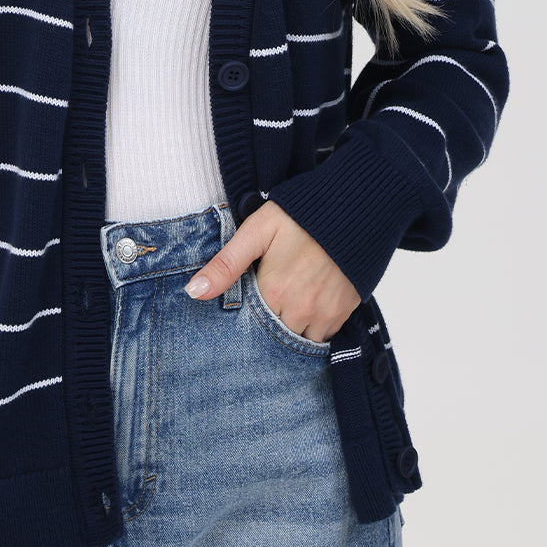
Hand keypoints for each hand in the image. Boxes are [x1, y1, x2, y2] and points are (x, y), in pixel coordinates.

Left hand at [184, 201, 361, 341]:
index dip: (247, 313)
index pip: (250, 324)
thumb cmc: (300, 215)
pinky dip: (313, 326)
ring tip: (287, 301)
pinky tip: (307, 303)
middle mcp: (299, 311)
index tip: (250, 298)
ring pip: (299, 339)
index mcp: (273, 292)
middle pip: (274, 334)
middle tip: (269, 297)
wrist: (354, 207)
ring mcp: (324, 315)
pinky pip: (323, 335)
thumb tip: (193, 292)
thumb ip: (225, 264)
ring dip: (291, 326)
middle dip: (268, 321)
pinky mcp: (344, 313)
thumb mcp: (256, 232)